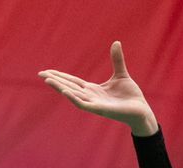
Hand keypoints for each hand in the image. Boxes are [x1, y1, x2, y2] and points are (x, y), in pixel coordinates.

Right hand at [39, 41, 157, 135]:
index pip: (72, 82)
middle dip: (55, 81)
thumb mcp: (121, 74)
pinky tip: (65, 92)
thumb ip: (116, 60)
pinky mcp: (100, 110)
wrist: (142, 110)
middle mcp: (91, 97)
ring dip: (60, 88)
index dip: (60, 76)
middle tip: (41, 74)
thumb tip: (116, 42)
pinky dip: (74, 98)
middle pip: (69, 87)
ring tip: (48, 81)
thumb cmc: (131, 96)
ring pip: (73, 95)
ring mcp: (94, 104)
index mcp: (93, 90)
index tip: (47, 71)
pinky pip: (83, 104)